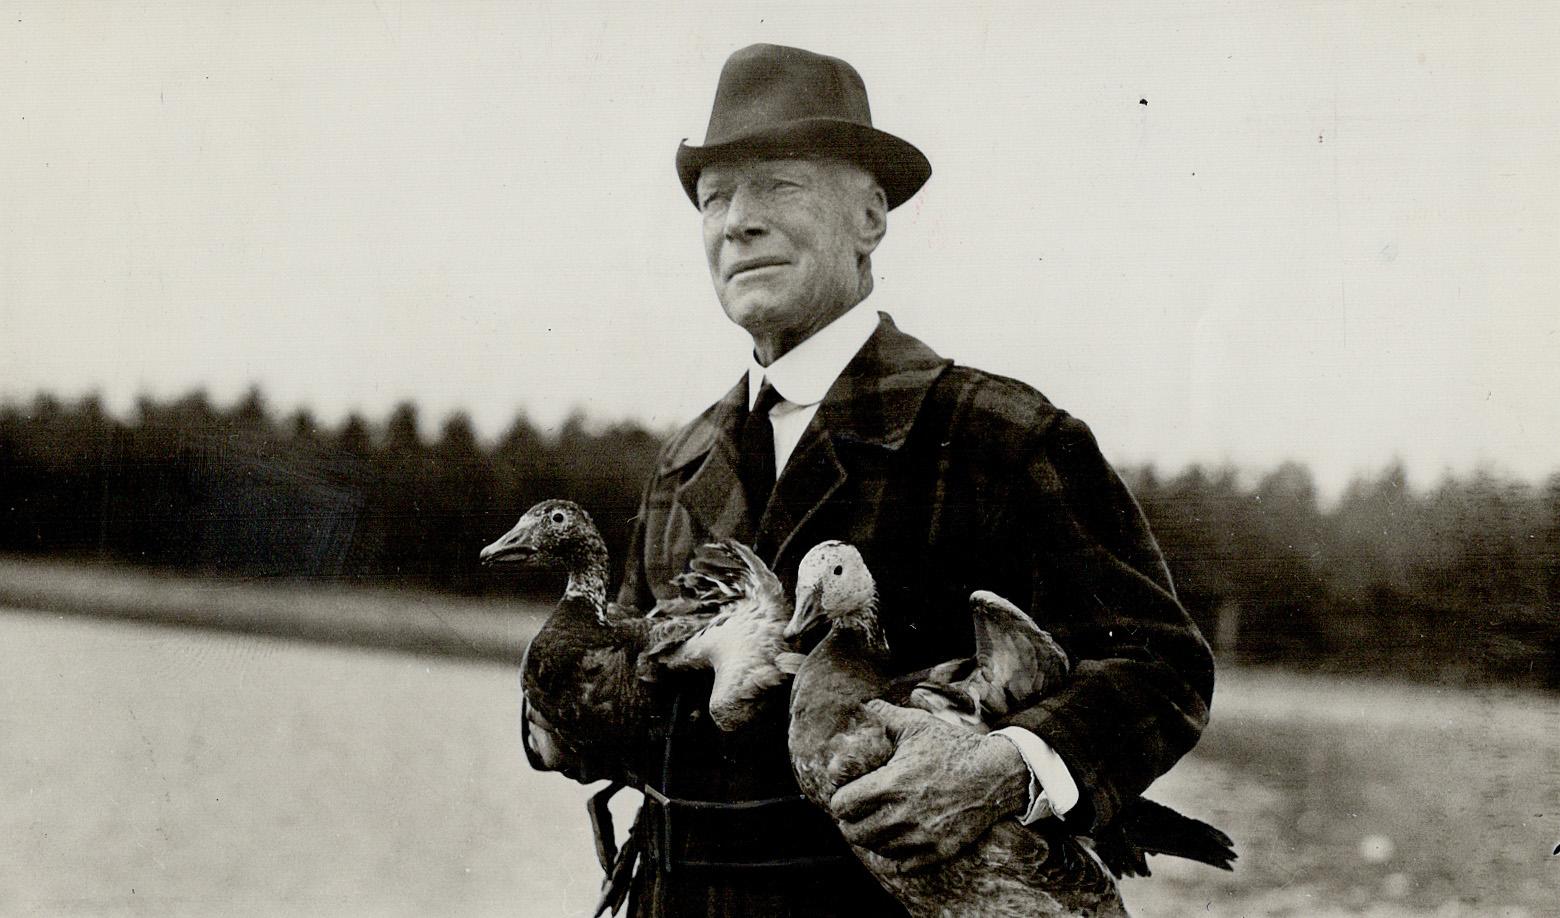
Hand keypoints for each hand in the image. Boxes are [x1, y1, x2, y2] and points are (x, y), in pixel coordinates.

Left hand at [829, 699, 1030, 871]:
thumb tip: (866, 704)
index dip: (840, 799)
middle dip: (851, 821)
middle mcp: (903, 815)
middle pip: (854, 833)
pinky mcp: (938, 851)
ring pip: (876, 849)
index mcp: (891, 783)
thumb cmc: (954, 747)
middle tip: (858, 811)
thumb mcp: (918, 725)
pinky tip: (897, 838)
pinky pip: (902, 864)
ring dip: (872, 837)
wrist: (996, 775)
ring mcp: (921, 837)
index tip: (847, 793)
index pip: (843, 806)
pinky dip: (894, 854)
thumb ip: (886, 716)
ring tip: (876, 822)